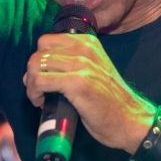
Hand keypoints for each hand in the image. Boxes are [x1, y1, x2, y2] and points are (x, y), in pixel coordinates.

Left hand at [23, 33, 154, 153]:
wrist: (130, 119)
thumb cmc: (110, 100)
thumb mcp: (94, 69)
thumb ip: (73, 61)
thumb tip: (40, 66)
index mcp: (88, 42)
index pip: (46, 41)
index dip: (39, 60)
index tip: (43, 77)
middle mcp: (84, 49)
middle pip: (38, 53)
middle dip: (31, 73)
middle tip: (38, 90)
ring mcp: (81, 65)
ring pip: (35, 66)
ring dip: (30, 85)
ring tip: (39, 97)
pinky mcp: (77, 83)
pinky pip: (40, 81)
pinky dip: (34, 93)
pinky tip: (41, 103)